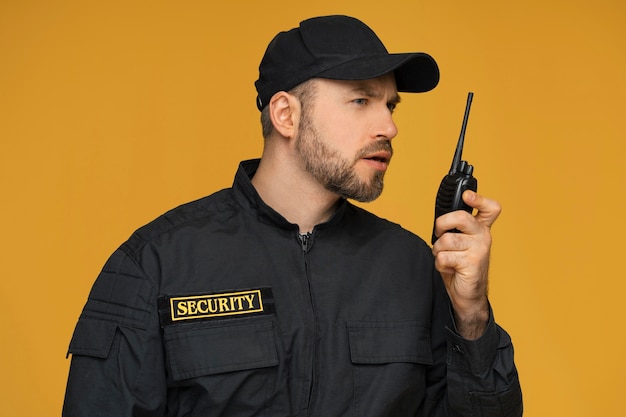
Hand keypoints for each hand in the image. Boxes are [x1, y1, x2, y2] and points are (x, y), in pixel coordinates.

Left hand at [432, 190, 500, 339]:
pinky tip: (450, 269)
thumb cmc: (459, 266)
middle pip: (460, 217)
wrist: (467, 294)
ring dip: (438, 251)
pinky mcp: (472, 263)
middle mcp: (483, 236)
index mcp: (480, 228)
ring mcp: (479, 249)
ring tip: (447, 258)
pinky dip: (440, 264)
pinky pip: (443, 257)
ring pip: (446, 240)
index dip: (479, 199)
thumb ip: (454, 229)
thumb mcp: (458, 243)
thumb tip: (441, 221)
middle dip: (441, 224)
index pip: (490, 208)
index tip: (468, 195)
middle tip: (439, 234)